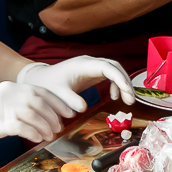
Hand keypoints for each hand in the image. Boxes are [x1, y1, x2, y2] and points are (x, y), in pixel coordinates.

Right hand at [0, 81, 74, 149]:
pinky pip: (25, 128)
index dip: (57, 102)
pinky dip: (35, 134)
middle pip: (41, 103)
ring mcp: (5, 107)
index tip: (67, 111)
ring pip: (36, 115)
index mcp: (10, 87)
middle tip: (59, 127)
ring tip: (49, 135)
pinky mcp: (1, 123)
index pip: (41, 91)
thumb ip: (16, 103)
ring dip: (46, 127)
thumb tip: (37, 113)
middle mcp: (10, 94)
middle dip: (54, 116)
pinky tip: (37, 139)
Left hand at [17, 56, 134, 111]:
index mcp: (83, 65)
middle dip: (125, 82)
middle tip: (130, 100)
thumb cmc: (47, 85)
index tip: (127, 92)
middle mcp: (90, 62)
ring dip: (123, 84)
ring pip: (114, 70)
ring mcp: (91, 66)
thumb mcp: (56, 94)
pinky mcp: (92, 72)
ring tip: (127, 100)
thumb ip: (69, 100)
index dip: (120, 79)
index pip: (107, 67)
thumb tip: (83, 108)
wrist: (40, 79)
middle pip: (115, 66)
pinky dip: (116, 85)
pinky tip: (115, 97)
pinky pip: (109, 75)